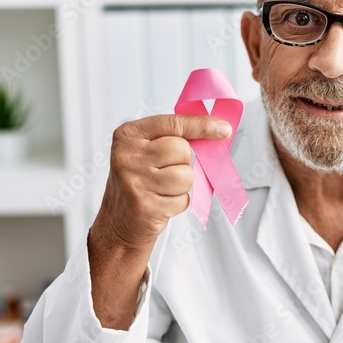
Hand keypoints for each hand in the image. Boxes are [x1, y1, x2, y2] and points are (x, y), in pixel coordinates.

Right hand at [92, 114, 231, 250]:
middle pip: (182, 150)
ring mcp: (134, 181)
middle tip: (168, 170)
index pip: (174, 123)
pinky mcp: (144, 206)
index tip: (223, 129)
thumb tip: (218, 130)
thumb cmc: (140, 180)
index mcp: (129, 135)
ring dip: (183, 184)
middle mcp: (127, 156)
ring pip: (186, 176)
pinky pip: (183, 199)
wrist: (120, 219)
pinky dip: (178, 202)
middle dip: (184, 162)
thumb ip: (175, 137)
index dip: (201, 126)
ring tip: (164, 188)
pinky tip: (162, 201)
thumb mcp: (147, 150)